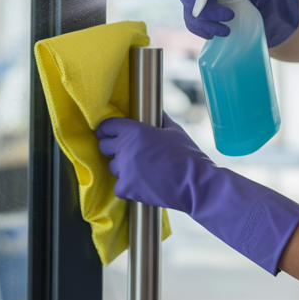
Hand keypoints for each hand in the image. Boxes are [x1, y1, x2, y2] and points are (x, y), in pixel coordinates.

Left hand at [96, 112, 214, 211]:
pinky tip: (141, 184)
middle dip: (113, 148)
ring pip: (113, 167)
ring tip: (141, 170)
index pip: (107, 126)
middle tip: (127, 152)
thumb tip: (157, 111)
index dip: (106, 129)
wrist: (194, 182)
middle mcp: (125, 148)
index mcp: (134, 131)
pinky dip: (127, 187)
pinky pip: (118, 186)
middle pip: (104, 146)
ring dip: (122, 168)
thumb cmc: (186, 155)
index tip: (106, 133)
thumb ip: (160, 119)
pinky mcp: (126, 188)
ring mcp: (124, 169)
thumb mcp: (174, 130)